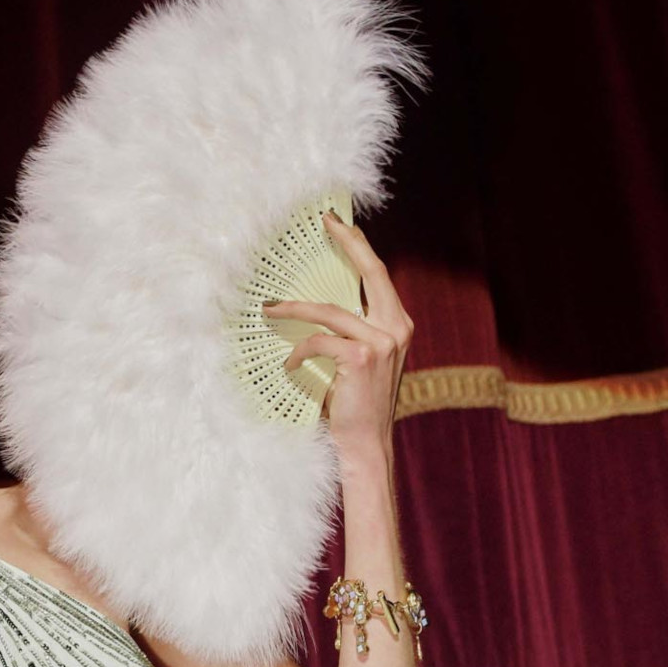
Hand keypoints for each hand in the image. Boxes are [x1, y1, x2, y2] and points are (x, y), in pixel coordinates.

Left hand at [261, 209, 413, 451]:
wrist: (366, 443)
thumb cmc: (356, 403)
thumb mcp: (360, 360)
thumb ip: (351, 330)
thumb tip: (316, 304)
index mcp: (397, 325)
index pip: (379, 276)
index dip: (359, 246)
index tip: (339, 223)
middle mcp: (396, 328)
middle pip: (371, 272)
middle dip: (347, 243)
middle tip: (324, 223)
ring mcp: (381, 342)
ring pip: (329, 311)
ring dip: (294, 308)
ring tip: (270, 308)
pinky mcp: (361, 358)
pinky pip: (318, 341)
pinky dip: (299, 352)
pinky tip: (290, 366)